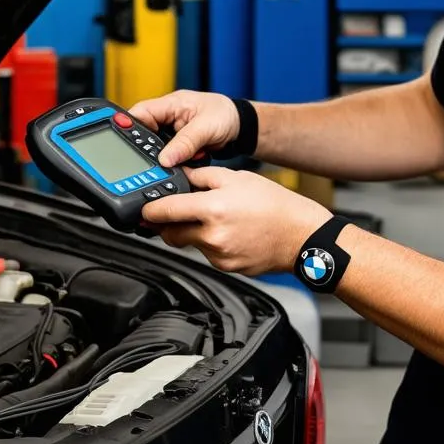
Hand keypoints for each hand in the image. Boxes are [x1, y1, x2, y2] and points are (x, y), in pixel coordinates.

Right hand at [129, 90, 241, 167]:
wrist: (241, 127)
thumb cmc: (225, 115)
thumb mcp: (206, 127)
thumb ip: (186, 142)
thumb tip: (165, 159)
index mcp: (170, 104)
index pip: (140, 113)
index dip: (127, 127)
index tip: (125, 143)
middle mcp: (167, 118)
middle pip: (143, 134)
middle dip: (147, 149)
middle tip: (159, 160)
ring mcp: (171, 133)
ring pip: (154, 149)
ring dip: (164, 158)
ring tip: (184, 158)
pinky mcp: (178, 146)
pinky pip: (168, 157)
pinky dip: (175, 163)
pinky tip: (189, 162)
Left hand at [140, 166, 330, 276]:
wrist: (301, 236)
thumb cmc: (276, 205)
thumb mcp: (238, 178)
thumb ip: (203, 177)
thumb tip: (180, 175)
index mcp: (213, 208)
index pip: (164, 212)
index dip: (148, 210)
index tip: (142, 209)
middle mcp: (212, 235)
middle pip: (170, 233)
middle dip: (167, 224)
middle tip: (173, 214)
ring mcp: (218, 255)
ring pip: (190, 244)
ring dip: (193, 232)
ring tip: (217, 219)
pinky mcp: (226, 267)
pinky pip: (208, 254)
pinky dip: (212, 243)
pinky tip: (231, 233)